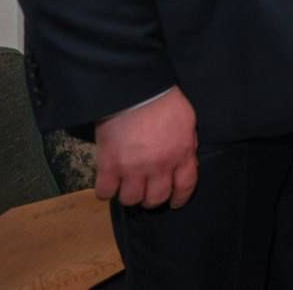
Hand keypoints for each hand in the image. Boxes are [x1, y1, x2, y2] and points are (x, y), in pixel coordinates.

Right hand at [94, 86, 197, 208]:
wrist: (135, 90)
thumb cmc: (165, 101)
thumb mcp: (187, 122)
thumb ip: (187, 144)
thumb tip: (184, 162)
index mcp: (181, 154)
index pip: (185, 186)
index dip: (179, 198)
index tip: (174, 202)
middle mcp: (159, 166)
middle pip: (156, 198)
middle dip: (152, 199)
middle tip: (146, 192)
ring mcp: (133, 168)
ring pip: (131, 199)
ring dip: (129, 195)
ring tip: (126, 186)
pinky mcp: (109, 165)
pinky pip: (105, 191)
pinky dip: (105, 191)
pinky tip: (108, 184)